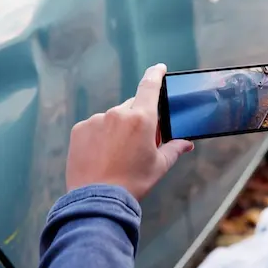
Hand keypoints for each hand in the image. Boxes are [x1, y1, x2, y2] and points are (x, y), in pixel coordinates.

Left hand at [66, 64, 193, 199]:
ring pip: (112, 118)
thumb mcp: (159, 166)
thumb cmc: (133, 182)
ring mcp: (96, 120)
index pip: (150, 86)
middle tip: (140, 141)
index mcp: (142, 118)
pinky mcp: (80, 130)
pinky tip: (102, 156)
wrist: (98, 200)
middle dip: (138, 118)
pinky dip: (100, 136)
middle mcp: (118, 114)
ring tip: (117, 155)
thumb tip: (187, 143)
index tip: (159, 68)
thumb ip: (175, 149)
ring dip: (117, 129)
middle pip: (132, 106)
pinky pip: (94, 127)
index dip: (156, 74)